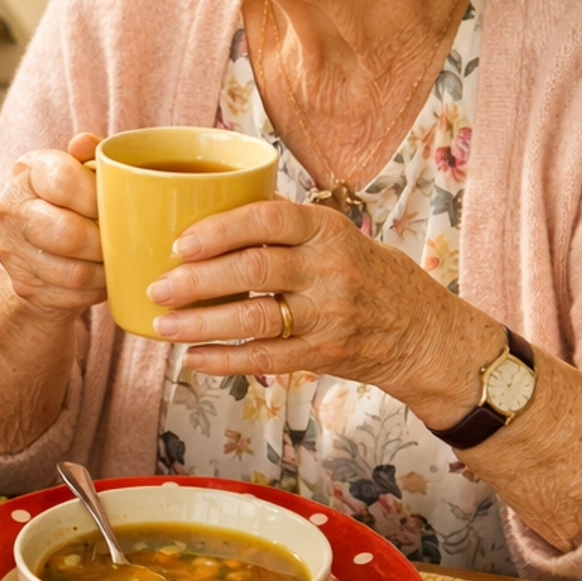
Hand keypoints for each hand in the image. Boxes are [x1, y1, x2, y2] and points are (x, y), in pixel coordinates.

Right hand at [0, 132, 105, 318]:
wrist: (32, 248)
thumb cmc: (68, 203)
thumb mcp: (78, 172)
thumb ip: (91, 156)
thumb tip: (86, 143)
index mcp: (26, 172)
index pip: (63, 180)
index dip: (98, 196)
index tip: (118, 204)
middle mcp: (10, 210)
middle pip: (68, 234)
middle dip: (104, 241)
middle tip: (122, 239)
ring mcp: (12, 252)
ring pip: (74, 273)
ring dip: (104, 270)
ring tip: (117, 260)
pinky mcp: (24, 287)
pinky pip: (72, 296)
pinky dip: (96, 290)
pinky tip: (104, 278)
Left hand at [144, 195, 482, 414]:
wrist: (423, 331)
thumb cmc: (365, 274)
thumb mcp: (336, 236)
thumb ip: (284, 229)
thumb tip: (207, 220)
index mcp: (327, 230)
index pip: (269, 220)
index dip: (221, 230)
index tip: (180, 242)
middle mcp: (329, 270)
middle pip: (254, 270)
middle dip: (198, 279)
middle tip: (159, 286)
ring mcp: (328, 316)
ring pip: (255, 319)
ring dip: (201, 323)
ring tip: (163, 325)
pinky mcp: (324, 355)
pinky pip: (266, 359)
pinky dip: (225, 360)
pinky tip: (193, 359)